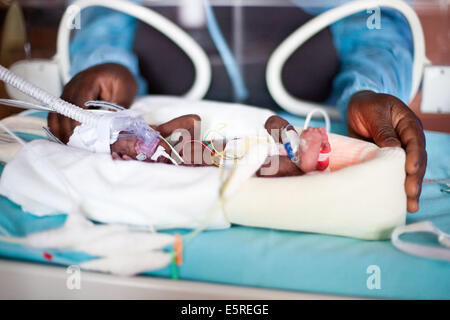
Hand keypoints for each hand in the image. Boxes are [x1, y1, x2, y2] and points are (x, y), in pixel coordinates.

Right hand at [48, 63, 137, 142]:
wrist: (114, 71)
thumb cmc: (120, 81)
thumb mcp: (125, 93)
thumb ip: (118, 109)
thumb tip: (112, 129)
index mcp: (89, 80)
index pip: (78, 102)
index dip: (78, 120)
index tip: (82, 137)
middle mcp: (74, 85)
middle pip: (64, 110)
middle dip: (69, 130)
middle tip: (77, 147)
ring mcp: (67, 92)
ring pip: (57, 113)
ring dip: (62, 131)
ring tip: (71, 147)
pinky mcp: (66, 100)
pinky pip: (57, 115)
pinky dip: (60, 128)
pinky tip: (66, 141)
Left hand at [347, 90, 426, 212]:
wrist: (358, 108)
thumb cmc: (368, 106)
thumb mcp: (374, 112)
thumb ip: (382, 129)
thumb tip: (393, 147)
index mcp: (408, 124)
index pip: (415, 141)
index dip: (414, 156)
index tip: (411, 170)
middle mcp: (408, 140)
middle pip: (417, 160)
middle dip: (414, 179)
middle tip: (410, 194)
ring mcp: (400, 152)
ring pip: (409, 171)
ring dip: (409, 188)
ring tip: (410, 206)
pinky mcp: (389, 161)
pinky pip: (395, 174)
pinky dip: (396, 188)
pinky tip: (398, 203)